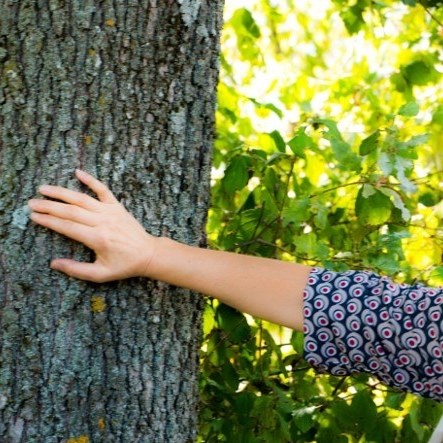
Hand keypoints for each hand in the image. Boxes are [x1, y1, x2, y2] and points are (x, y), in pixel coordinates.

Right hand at [28, 169, 157, 282]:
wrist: (148, 254)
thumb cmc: (124, 265)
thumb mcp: (100, 274)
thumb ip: (76, 270)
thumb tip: (54, 263)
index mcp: (97, 239)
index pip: (67, 227)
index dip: (49, 221)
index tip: (34, 217)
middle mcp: (102, 222)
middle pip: (71, 211)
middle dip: (49, 206)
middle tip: (32, 203)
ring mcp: (110, 212)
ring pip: (82, 199)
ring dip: (62, 192)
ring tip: (44, 189)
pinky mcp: (117, 207)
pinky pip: (103, 190)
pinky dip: (91, 180)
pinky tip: (78, 172)